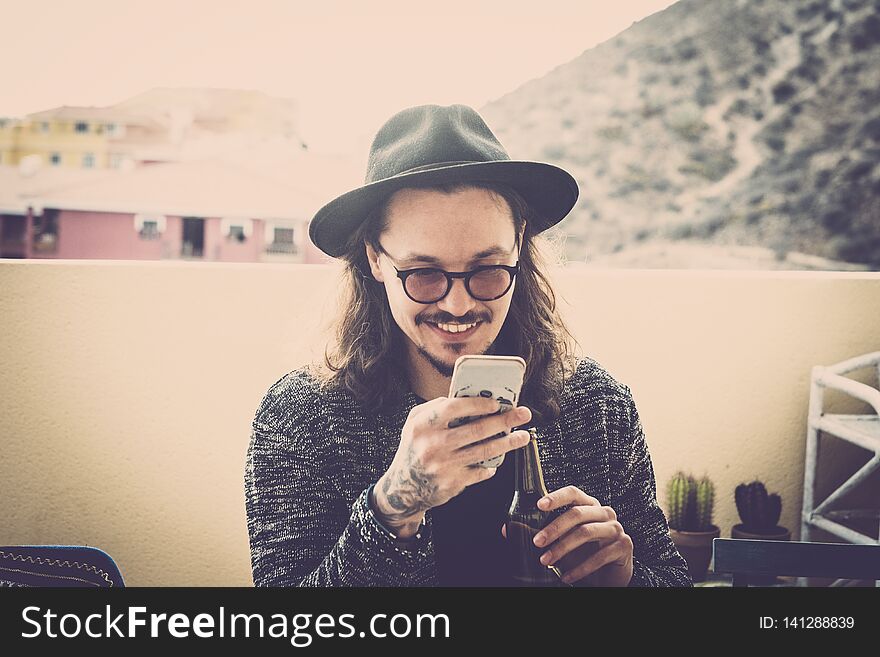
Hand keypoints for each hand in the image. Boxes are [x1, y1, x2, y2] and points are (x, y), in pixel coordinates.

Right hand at [374, 396, 532, 537]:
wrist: (404, 488)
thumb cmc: (414, 449)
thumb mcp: (414, 423)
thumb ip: (435, 407)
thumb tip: (466, 397)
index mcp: (423, 425)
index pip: (453, 408)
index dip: (477, 404)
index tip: (496, 402)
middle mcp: (433, 445)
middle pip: (477, 429)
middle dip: (504, 421)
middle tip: (522, 414)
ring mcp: (444, 465)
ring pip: (484, 451)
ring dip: (508, 443)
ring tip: (523, 436)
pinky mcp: (453, 483)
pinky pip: (480, 471)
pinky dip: (492, 464)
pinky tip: (498, 458)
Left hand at [502, 485, 632, 585]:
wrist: (610, 575)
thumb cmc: (584, 553)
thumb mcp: (560, 542)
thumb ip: (538, 533)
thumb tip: (508, 529)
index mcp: (589, 505)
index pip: (574, 493)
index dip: (557, 496)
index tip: (539, 505)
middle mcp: (604, 513)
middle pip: (577, 513)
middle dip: (554, 528)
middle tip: (536, 542)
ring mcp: (616, 528)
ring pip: (586, 533)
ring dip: (563, 549)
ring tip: (546, 561)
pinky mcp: (624, 546)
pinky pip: (600, 556)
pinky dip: (580, 568)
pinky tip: (566, 576)